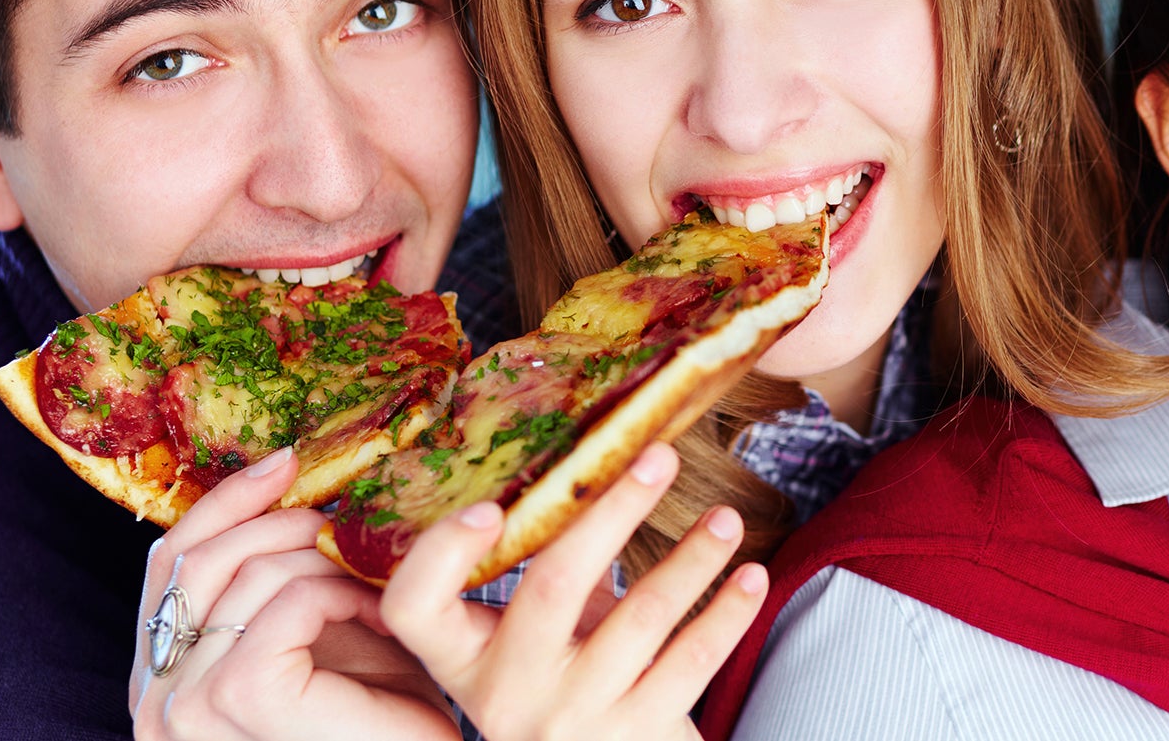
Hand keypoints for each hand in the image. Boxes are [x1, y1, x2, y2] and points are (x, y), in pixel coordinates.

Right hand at [131, 448, 458, 740]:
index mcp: (162, 676)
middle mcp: (154, 698)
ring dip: (329, 565)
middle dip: (283, 525)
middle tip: (352, 532)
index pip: (170, 561)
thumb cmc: (374, 714)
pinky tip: (381, 617)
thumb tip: (280, 471)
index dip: (225, 503)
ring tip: (378, 588)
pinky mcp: (242, 698)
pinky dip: (343, 594)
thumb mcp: (315, 628)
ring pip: (252, 573)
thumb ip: (274, 576)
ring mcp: (187, 705)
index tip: (286, 462)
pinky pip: (289, 601)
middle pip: (201, 558)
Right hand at [382, 442, 768, 740]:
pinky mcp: (638, 735)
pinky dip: (726, 613)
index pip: (417, 608)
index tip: (489, 503)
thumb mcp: (531, 640)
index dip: (442, 554)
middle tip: (660, 456)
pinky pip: (691, 661)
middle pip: (551, 587)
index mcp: (462, 659)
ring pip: (641, 619)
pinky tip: (750, 576)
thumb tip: (596, 456)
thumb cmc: (565, 680)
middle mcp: (507, 694)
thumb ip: (544, 570)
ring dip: (692, 558)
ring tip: (726, 517)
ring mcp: (574, 718)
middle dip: (612, 512)